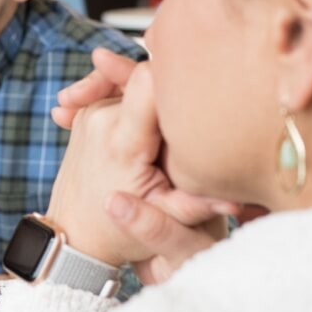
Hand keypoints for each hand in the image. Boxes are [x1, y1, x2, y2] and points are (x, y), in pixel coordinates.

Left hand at [46, 63, 237, 270]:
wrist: (75, 234)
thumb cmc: (121, 233)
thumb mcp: (166, 222)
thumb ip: (199, 205)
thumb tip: (236, 203)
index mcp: (123, 141)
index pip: (149, 81)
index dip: (178, 78)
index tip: (202, 88)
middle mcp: (101, 117)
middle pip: (144, 77)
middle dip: (173, 86)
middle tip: (200, 100)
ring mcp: (90, 112)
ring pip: (133, 80)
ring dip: (156, 93)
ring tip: (174, 119)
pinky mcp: (87, 113)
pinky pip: (118, 89)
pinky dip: (137, 96)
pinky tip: (150, 112)